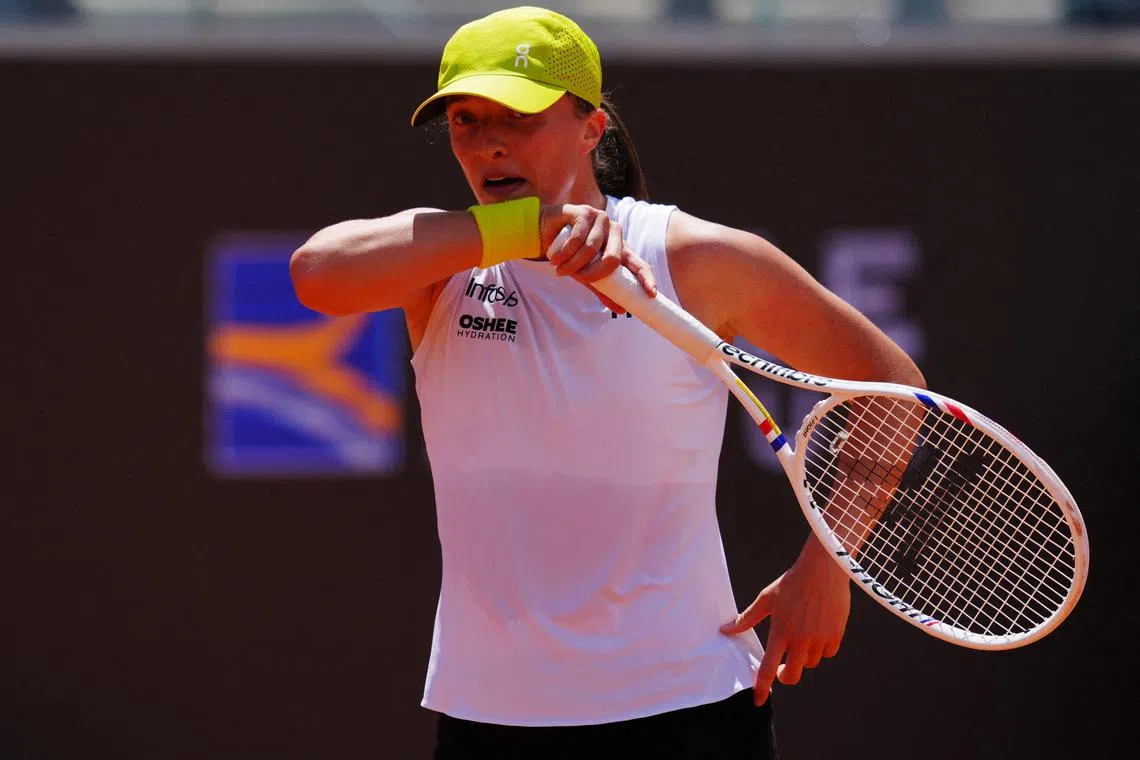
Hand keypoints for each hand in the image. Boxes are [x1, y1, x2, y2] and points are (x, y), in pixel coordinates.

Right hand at [540, 203, 655, 311]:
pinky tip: (556, 258)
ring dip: (573, 264)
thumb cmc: (571, 253)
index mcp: (621, 248)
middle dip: (592, 273)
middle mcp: (615, 231)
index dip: (646, 277)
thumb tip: (621, 310)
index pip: (638, 262)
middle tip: (576, 278)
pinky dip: (565, 253)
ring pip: (591, 249)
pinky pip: (577, 238)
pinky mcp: (585, 212)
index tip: (651, 293)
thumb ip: (603, 289)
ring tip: (560, 268)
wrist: (546, 232)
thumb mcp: (587, 274)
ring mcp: (601, 219)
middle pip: (613, 259)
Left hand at [719, 537, 850, 705]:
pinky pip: (828, 653)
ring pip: (811, 663)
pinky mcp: (836, 635)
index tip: (758, 700)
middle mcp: (800, 640)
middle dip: (785, 675)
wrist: (822, 569)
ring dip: (804, 657)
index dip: (762, 687)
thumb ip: (747, 618)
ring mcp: (820, 639)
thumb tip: (726, 629)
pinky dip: (822, 649)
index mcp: (781, 632)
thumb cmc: (791, 583)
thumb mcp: (766, 599)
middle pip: (793, 675)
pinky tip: (817, 634)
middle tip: (783, 666)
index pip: (768, 668)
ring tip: (801, 637)